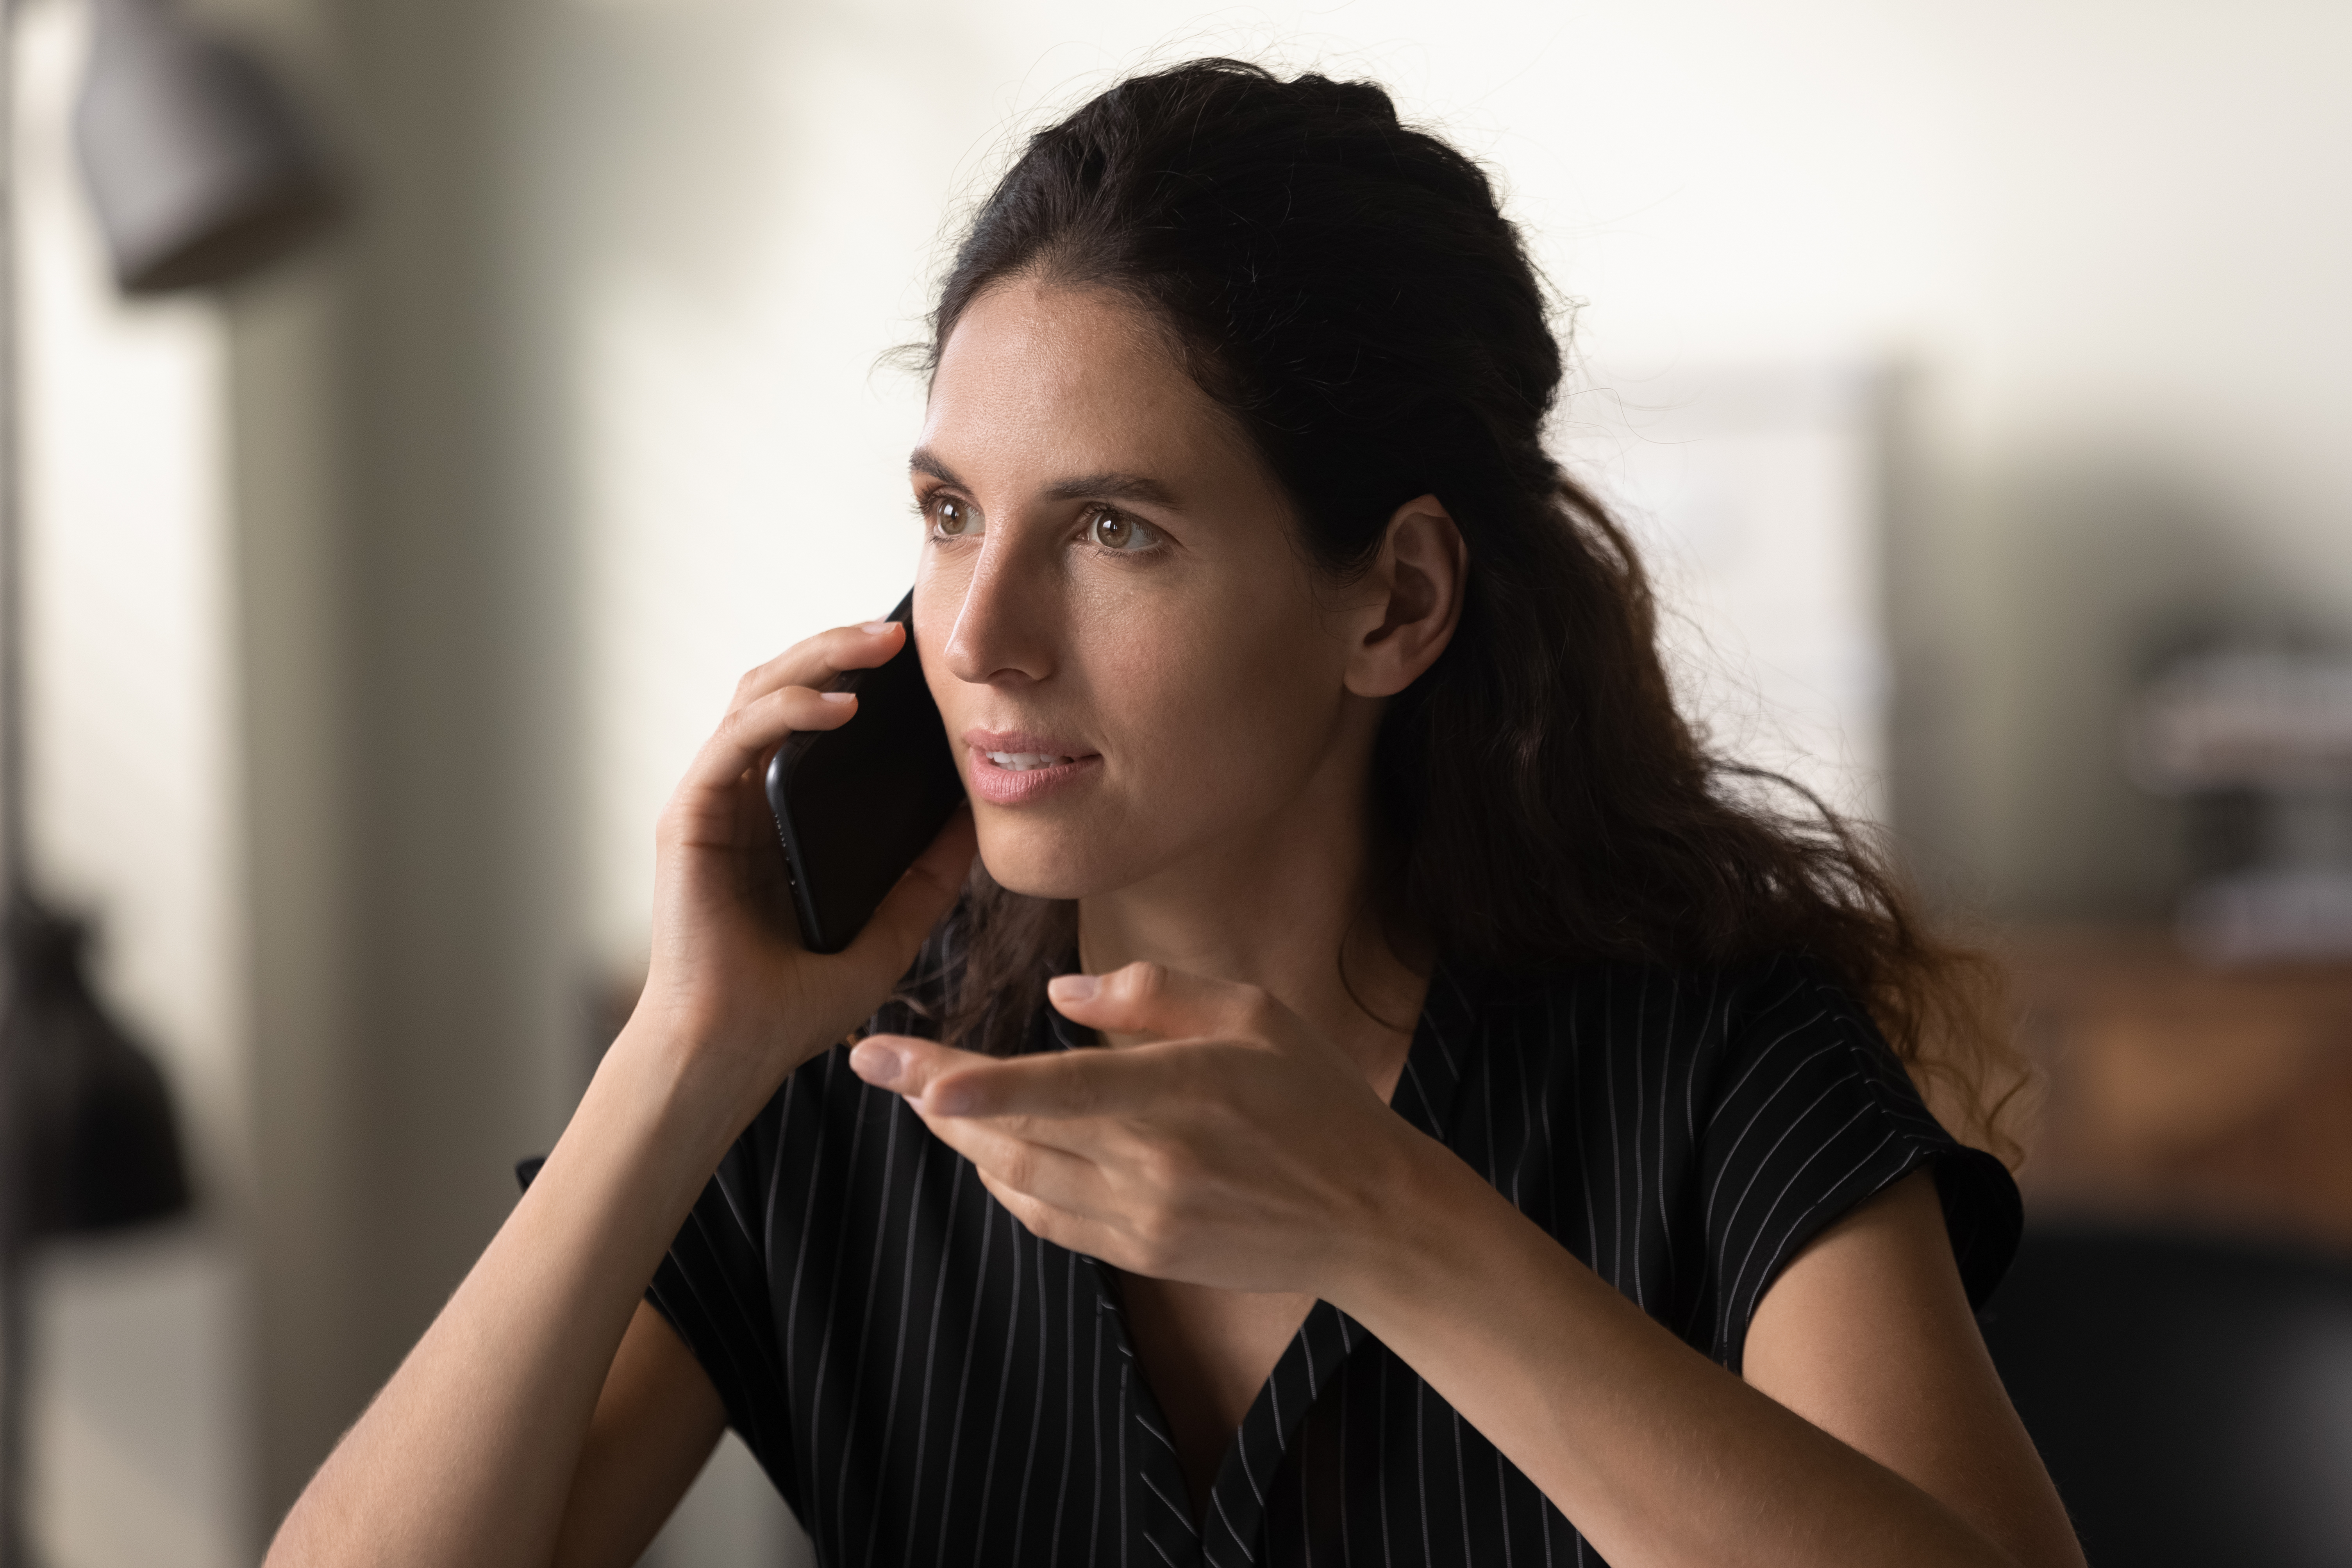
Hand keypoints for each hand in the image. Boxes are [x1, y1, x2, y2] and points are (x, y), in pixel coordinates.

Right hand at [628, 619, 976, 1101]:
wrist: (733, 1051)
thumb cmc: (794, 1004)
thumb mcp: (889, 932)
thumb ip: (926, 878)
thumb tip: (974, 821)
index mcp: (778, 818)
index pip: (814, 720)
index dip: (858, 678)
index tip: (918, 662)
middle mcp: (740, 798)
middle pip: (784, 689)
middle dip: (840, 649)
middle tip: (900, 632)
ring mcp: (711, 802)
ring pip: (756, 695)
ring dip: (817, 659)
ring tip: (877, 646)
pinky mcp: (689, 815)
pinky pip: (738, 739)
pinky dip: (787, 710)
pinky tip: (839, 705)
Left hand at [848, 962, 1426, 1298]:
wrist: (1368, 1215)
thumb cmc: (1315, 1099)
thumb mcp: (1254, 1013)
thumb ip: (1156, 994)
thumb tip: (1060, 997)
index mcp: (1183, 1093)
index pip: (1065, 1090)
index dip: (986, 1086)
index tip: (919, 1077)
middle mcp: (1155, 1164)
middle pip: (1018, 1134)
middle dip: (935, 1097)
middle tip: (873, 1061)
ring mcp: (1144, 1218)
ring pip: (1021, 1178)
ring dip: (961, 1138)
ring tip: (916, 1095)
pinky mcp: (1142, 1254)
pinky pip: (1049, 1218)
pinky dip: (1007, 1182)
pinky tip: (984, 1151)